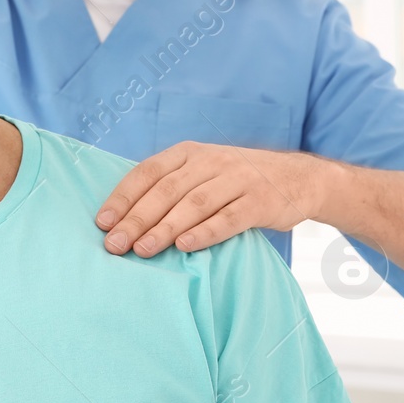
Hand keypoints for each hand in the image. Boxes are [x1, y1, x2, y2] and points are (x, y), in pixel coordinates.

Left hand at [95, 142, 327, 257]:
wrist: (300, 179)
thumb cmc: (239, 181)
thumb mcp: (205, 170)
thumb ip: (172, 186)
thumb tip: (124, 218)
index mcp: (191, 152)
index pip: (148, 171)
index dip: (123, 196)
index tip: (102, 222)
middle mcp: (212, 161)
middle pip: (167, 190)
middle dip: (137, 218)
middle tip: (115, 244)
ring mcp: (238, 180)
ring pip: (194, 204)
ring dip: (165, 228)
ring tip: (142, 250)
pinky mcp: (260, 201)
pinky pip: (229, 218)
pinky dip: (205, 233)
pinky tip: (185, 247)